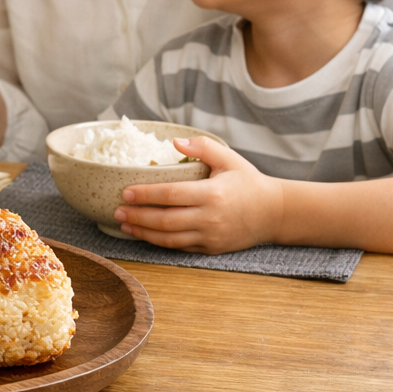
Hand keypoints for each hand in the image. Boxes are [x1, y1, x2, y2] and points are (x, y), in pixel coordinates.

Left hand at [113, 136, 285, 252]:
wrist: (276, 213)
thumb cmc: (249, 182)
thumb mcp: (229, 159)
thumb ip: (203, 147)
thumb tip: (175, 142)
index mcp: (212, 194)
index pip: (171, 195)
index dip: (146, 194)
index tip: (125, 192)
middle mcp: (210, 218)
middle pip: (165, 220)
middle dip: (138, 216)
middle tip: (117, 210)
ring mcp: (211, 236)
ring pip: (170, 238)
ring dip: (144, 233)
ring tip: (124, 224)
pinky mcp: (212, 248)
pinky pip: (180, 247)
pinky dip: (160, 242)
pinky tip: (145, 234)